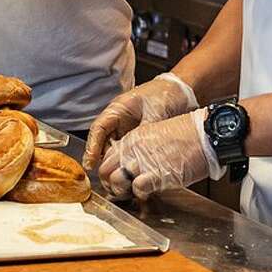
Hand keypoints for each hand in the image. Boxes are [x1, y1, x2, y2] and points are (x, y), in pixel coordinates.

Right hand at [82, 72, 197, 169]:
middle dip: (102, 160)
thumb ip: (146, 131)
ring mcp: (127, 128)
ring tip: (118, 180)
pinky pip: (127, 151)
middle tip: (105, 178)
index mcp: (118, 108)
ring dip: (115, 163)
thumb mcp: (155, 113)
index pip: (99, 128)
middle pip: (103, 141)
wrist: (181, 91)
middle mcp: (118, 119)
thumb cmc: (165, 94)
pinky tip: (131, 174)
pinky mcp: (136, 136)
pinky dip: (127, 162)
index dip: (92, 146)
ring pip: (114, 149)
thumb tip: (139, 151)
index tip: (90, 163)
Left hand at [98, 110, 210, 200]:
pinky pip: (137, 189)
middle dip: (111, 184)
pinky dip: (140, 195)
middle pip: (105, 171)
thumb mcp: (156, 136)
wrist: (204, 135)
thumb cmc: (187, 135)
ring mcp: (143, 161)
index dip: (109, 172)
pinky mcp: (156, 174)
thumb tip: (135, 166)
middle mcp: (133, 150)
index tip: (117, 180)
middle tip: (122, 191)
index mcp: (132, 139)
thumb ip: (141, 150)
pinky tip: (148, 194)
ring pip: (116, 181)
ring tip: (134, 194)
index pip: (107, 158)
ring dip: (123, 191)